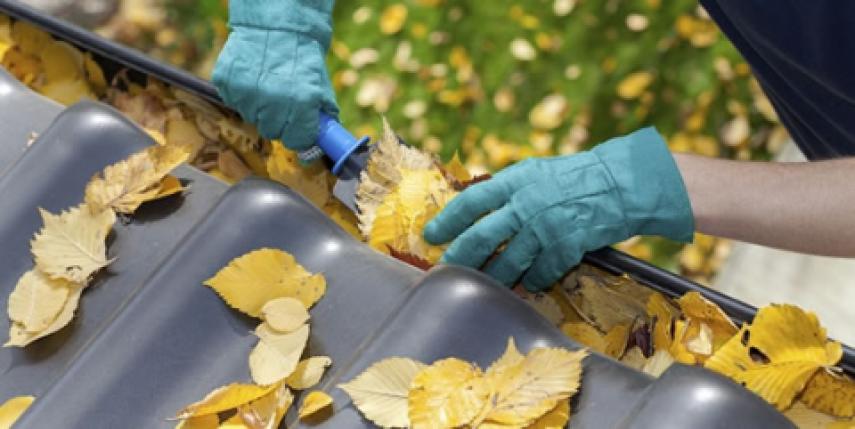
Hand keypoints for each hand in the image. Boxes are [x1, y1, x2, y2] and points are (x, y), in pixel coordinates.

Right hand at [213, 0, 336, 155]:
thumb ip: (321, 115)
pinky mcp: (226, 83)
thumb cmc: (302, 56)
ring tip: (266, 84)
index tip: (298, 128)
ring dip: (259, 108)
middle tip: (282, 102)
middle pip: (272, 132)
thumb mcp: (320, 85)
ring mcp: (246, 93)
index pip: (297, 140)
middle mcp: (273, 101)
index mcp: (301, 103)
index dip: (299, 134)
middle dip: (278, 121)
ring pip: (252, 118)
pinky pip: (234, 102)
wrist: (277, 23)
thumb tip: (323, 142)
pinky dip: (242, 94)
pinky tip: (252, 77)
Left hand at [423, 127, 693, 290]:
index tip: (431, 236)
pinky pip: (539, 274)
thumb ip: (505, 190)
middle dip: (460, 258)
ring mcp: (546, 228)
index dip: (448, 221)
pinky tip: (528, 283)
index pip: (471, 203)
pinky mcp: (566, 247)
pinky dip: (532, 281)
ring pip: (508, 263)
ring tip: (482, 284)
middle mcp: (526, 205)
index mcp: (515, 181)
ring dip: (493, 278)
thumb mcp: (533, 172)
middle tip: (447, 269)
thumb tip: (472, 210)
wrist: (618, 184)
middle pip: (482, 238)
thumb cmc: (572, 178)